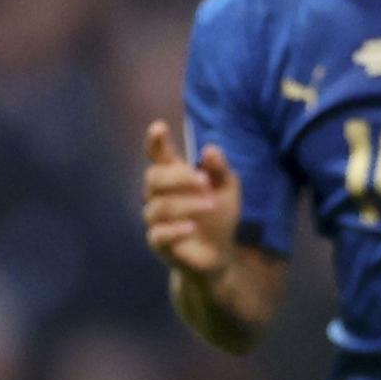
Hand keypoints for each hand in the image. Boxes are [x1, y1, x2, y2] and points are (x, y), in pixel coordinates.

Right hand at [143, 120, 241, 274]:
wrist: (219, 252)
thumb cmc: (219, 212)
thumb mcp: (227, 187)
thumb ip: (219, 169)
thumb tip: (209, 149)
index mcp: (174, 177)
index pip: (158, 156)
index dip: (155, 142)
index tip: (159, 127)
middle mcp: (159, 195)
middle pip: (153, 178)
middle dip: (178, 177)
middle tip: (205, 181)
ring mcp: (156, 220)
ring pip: (158, 206)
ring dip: (186, 203)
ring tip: (211, 205)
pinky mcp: (158, 242)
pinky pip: (157, 234)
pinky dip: (174, 229)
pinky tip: (191, 227)